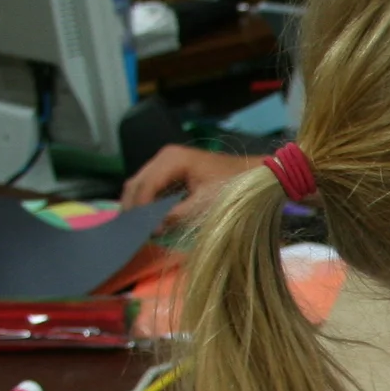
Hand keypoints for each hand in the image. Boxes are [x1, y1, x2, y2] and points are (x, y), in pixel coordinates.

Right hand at [121, 145, 258, 225]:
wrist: (258, 174)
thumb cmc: (235, 187)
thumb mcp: (206, 204)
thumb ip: (177, 216)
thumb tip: (152, 230)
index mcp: (171, 159)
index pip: (144, 186)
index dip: (140, 211)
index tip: (140, 233)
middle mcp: (164, 156)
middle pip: (136, 184)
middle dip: (133, 209)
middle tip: (131, 234)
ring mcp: (167, 162)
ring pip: (140, 185)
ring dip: (138, 207)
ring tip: (138, 230)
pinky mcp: (173, 171)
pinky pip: (152, 187)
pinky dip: (148, 203)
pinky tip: (149, 220)